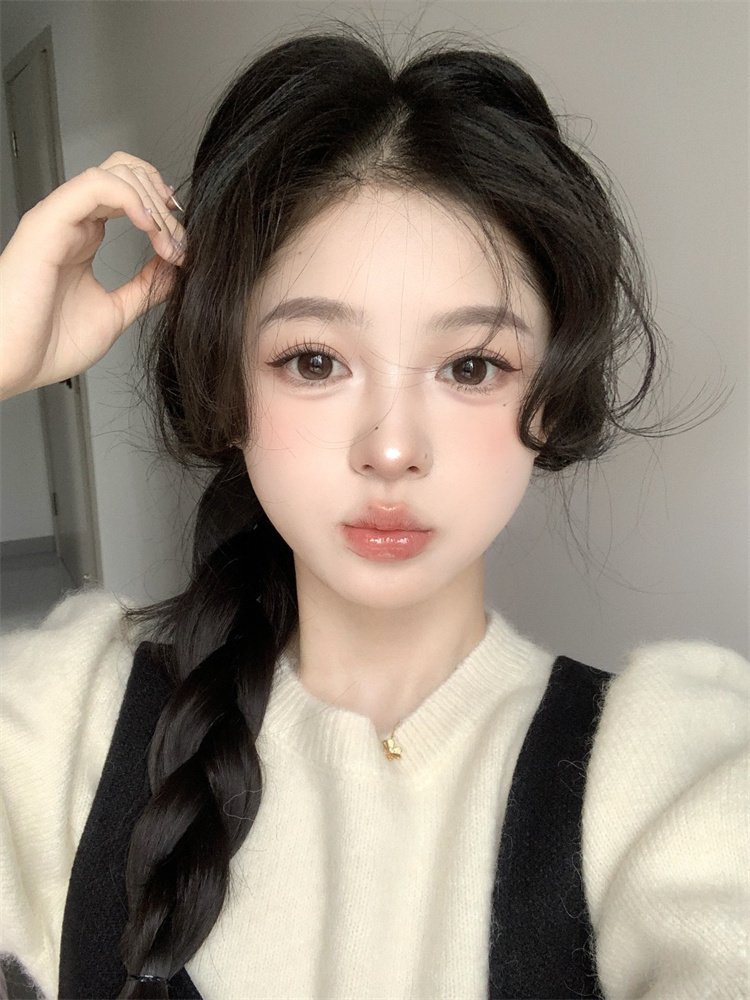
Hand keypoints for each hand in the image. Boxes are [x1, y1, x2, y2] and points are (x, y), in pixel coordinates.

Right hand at [0, 151, 185, 398]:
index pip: (129, 195)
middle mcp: (73, 222)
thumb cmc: (49, 345)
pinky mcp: (49, 221)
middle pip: (126, 173)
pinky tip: (149, 226)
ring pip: (115, 172)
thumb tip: (175, 266)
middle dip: (163, 202)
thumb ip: (145, 287)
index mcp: (84, 238)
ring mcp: (60, 218)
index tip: (184, 244)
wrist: (14, 364)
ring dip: (153, 202)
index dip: (163, 210)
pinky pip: (96, 185)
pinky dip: (131, 198)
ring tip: (168, 241)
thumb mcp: (116, 312)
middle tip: (180, 241)